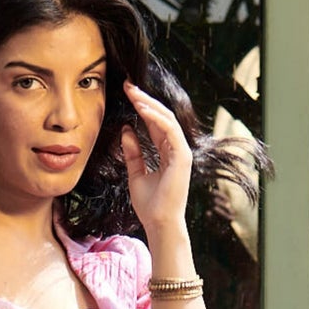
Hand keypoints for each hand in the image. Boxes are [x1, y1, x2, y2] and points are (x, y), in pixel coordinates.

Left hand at [120, 80, 192, 239]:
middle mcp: (176, 148)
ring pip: (166, 119)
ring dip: (149, 104)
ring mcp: (181, 152)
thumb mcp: (136, 174)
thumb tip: (126, 130)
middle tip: (128, 85)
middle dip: (144, 100)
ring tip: (133, 92)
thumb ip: (133, 152)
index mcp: (167, 152)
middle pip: (161, 116)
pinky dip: (156, 118)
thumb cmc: (150, 204)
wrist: (159, 223)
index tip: (127, 94)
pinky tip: (141, 109)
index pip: (154, 123)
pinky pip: (169, 130)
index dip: (141, 107)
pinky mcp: (182, 156)